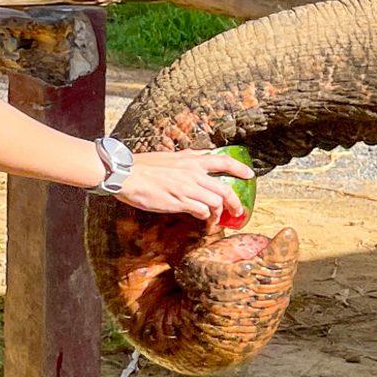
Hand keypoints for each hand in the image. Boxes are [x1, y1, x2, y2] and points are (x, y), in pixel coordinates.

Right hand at [116, 151, 248, 222]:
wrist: (127, 174)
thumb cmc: (144, 166)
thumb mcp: (170, 156)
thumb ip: (188, 158)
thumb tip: (200, 155)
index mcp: (192, 160)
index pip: (223, 161)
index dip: (240, 169)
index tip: (250, 175)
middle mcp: (193, 173)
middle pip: (225, 189)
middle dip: (235, 203)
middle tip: (238, 211)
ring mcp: (187, 188)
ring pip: (216, 203)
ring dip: (218, 214)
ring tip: (215, 220)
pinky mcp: (179, 202)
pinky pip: (201, 211)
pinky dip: (205, 217)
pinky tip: (202, 219)